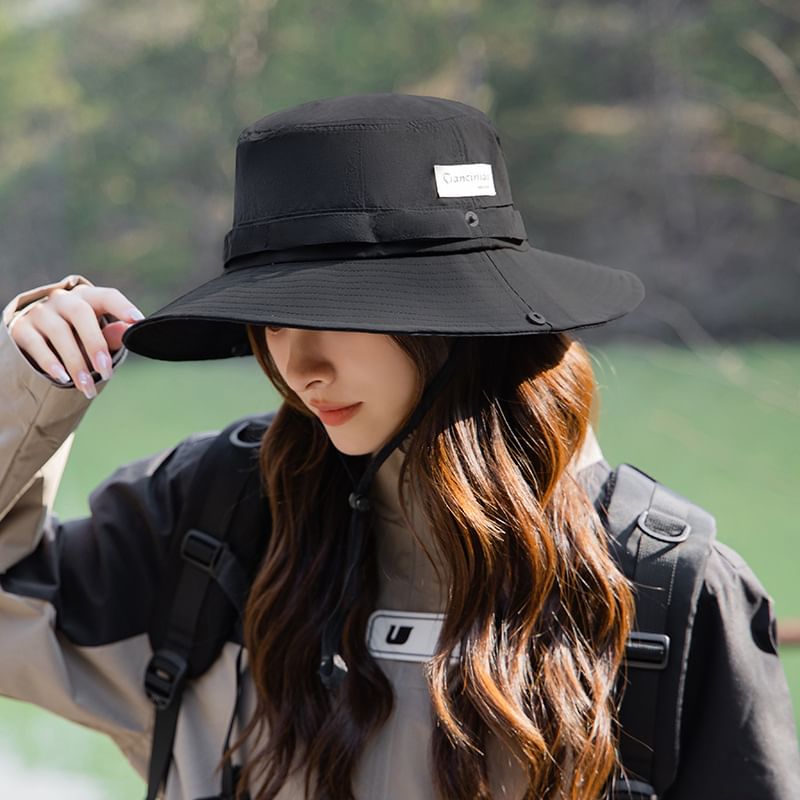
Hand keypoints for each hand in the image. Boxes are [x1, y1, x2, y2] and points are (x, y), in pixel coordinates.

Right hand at [9, 284, 143, 397]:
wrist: (37, 340)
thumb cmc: (77, 337)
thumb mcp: (97, 336)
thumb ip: (111, 333)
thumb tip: (128, 329)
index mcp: (87, 298)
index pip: (106, 296)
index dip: (122, 306)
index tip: (138, 320)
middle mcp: (62, 299)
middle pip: (80, 313)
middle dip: (96, 344)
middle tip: (106, 372)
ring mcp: (40, 312)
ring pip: (59, 332)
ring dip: (76, 362)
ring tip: (87, 385)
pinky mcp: (21, 329)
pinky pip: (36, 345)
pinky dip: (51, 363)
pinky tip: (63, 378)